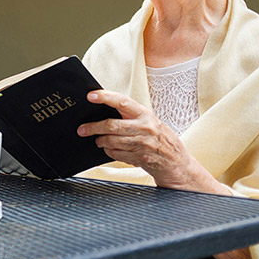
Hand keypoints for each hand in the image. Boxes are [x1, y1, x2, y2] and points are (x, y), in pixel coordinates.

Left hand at [76, 90, 218, 190]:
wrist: (177, 162)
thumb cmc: (159, 138)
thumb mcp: (148, 122)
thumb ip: (130, 116)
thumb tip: (102, 110)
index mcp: (145, 114)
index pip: (122, 101)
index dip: (106, 97)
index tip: (91, 96)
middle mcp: (145, 127)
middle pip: (111, 125)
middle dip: (92, 127)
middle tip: (81, 129)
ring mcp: (143, 144)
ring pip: (111, 141)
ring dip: (100, 141)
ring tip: (98, 140)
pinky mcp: (140, 158)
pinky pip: (115, 154)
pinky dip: (109, 151)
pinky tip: (110, 149)